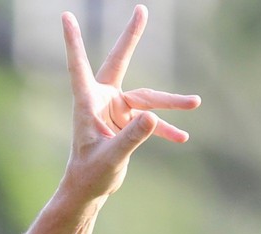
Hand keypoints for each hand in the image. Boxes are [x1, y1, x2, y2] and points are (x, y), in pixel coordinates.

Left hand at [61, 5, 199, 203]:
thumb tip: (153, 117)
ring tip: (195, 103)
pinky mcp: (127, 122)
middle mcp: (102, 100)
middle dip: (131, 37)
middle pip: (119, 62)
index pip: (80, 66)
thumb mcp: (112, 157)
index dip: (73, 42)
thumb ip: (132, 137)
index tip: (65, 16)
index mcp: (88, 103)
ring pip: (146, 99)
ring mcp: (116, 109)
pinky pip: (150, 120)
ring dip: (170, 103)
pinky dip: (165, 127)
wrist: (90, 190)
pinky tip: (182, 136)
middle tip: (141, 10)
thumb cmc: (91, 174)